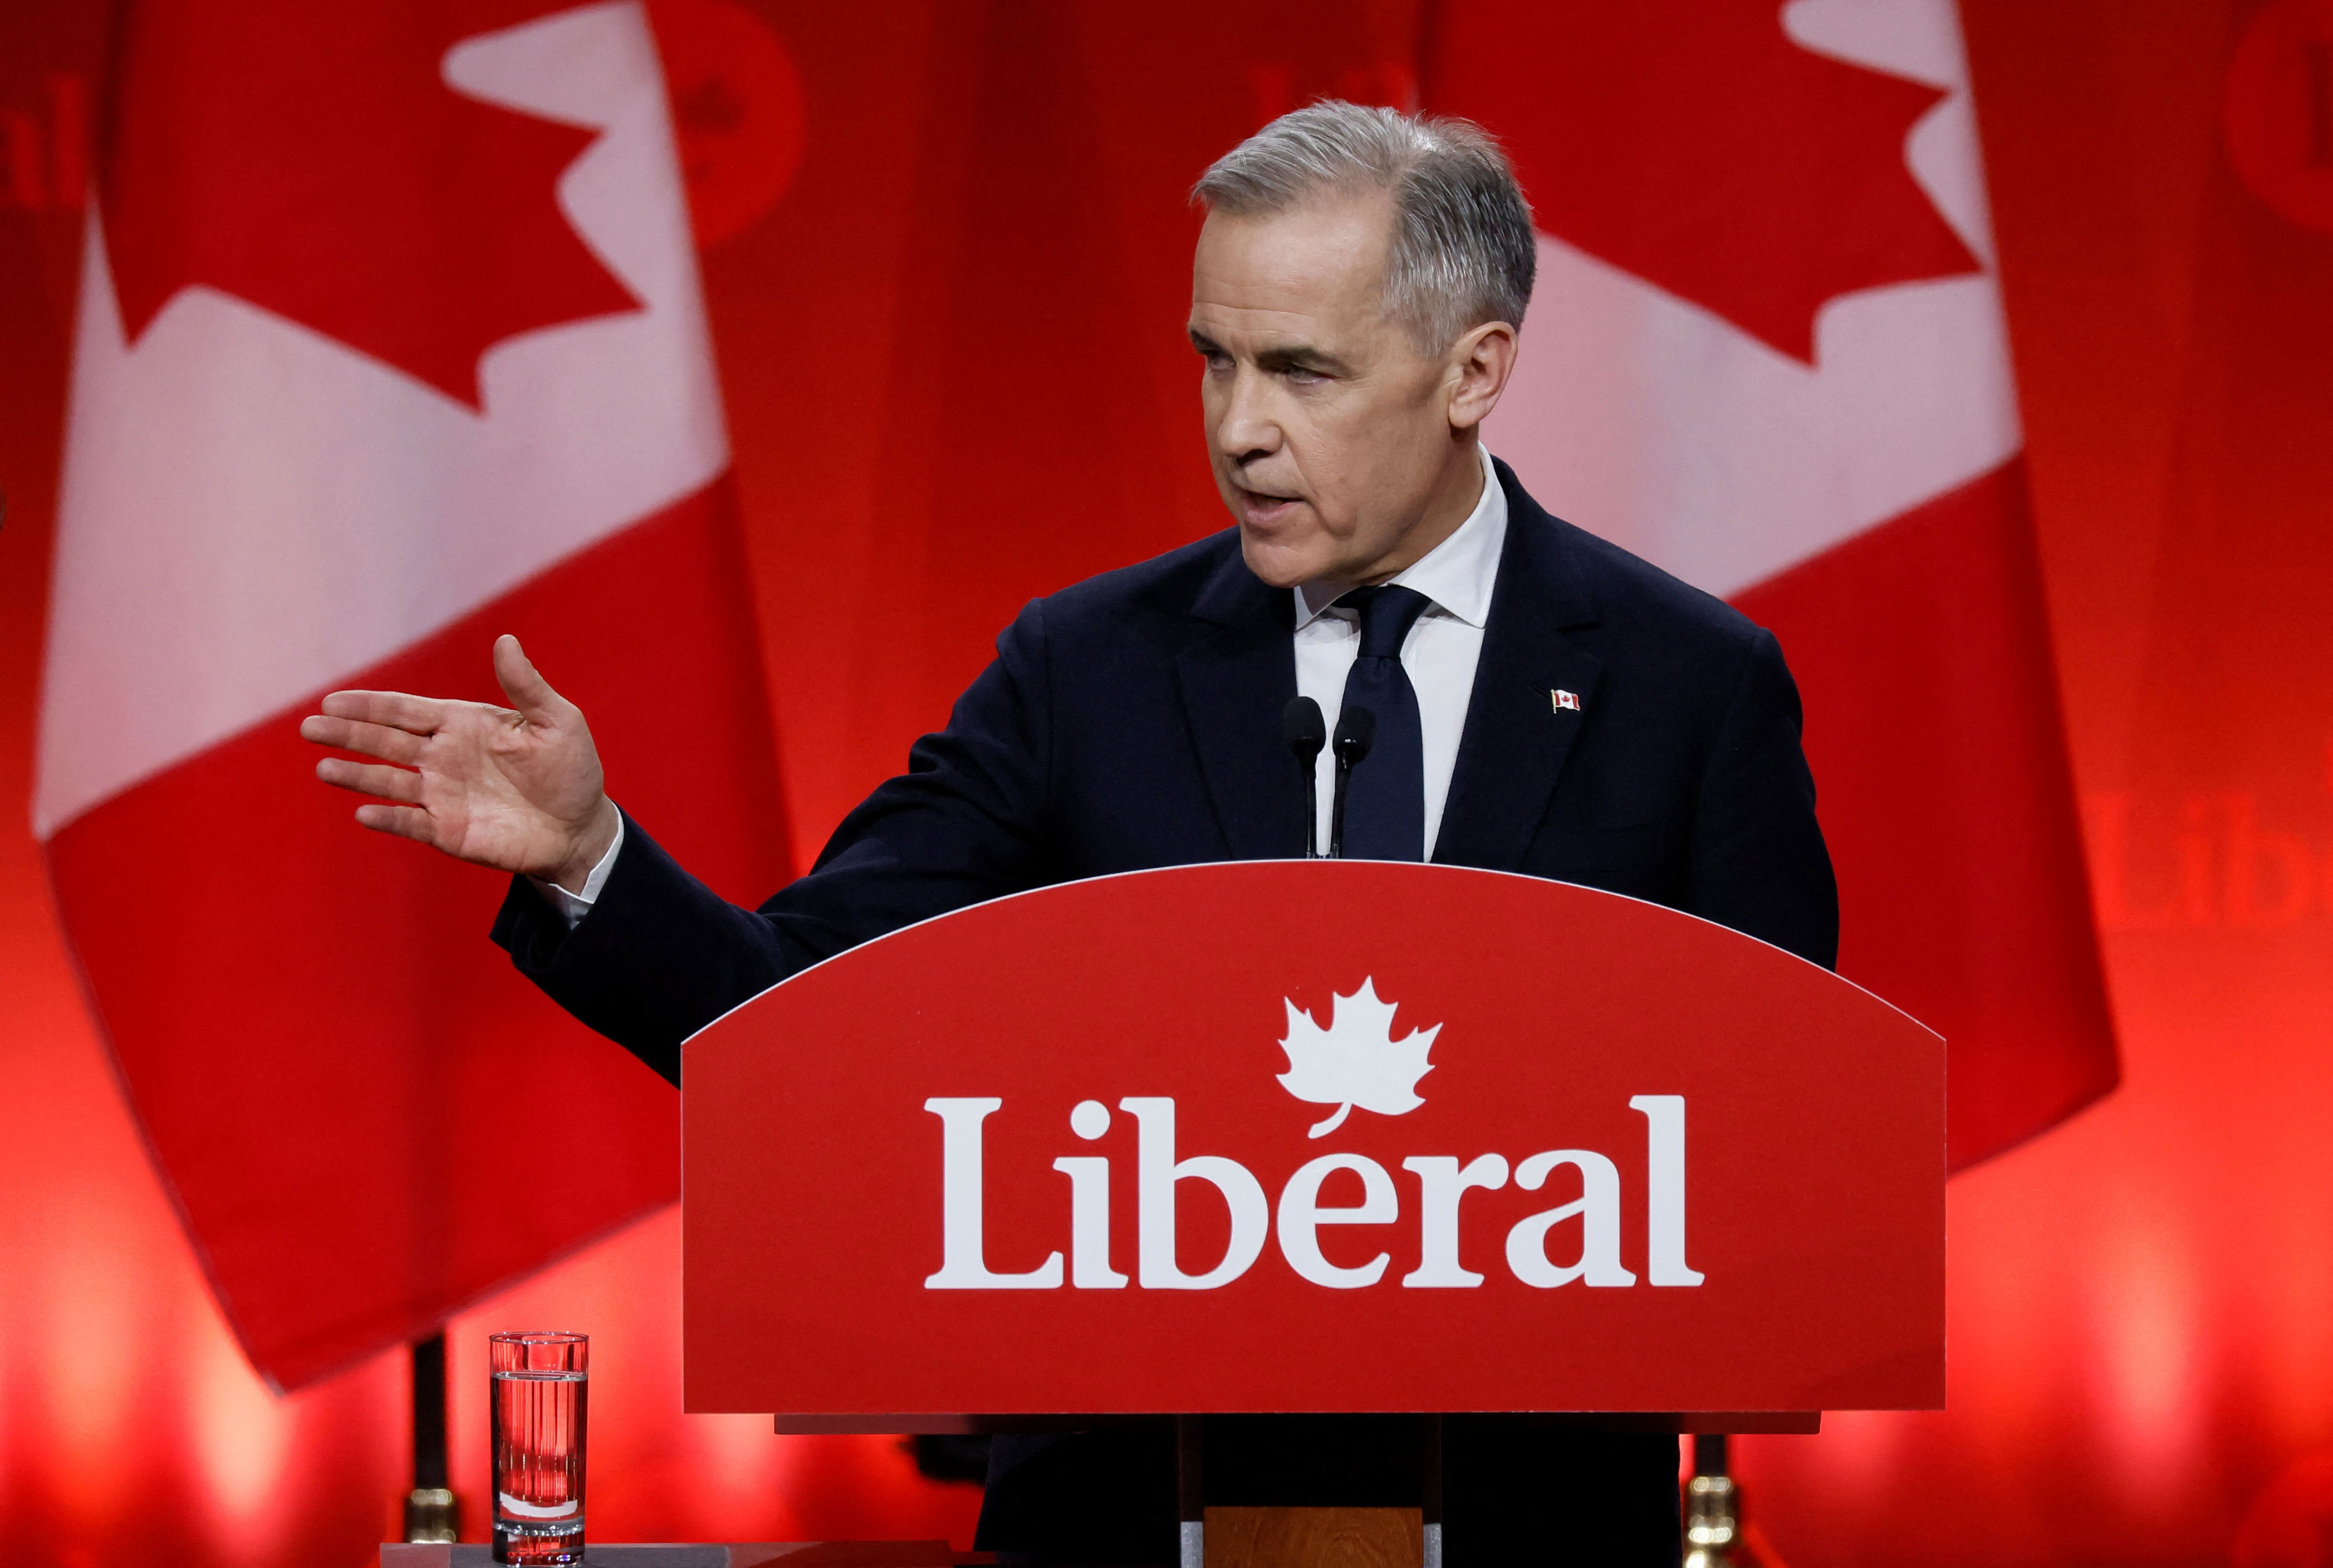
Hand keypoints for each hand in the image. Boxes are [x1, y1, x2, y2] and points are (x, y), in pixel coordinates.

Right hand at [300, 635, 618, 889]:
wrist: (581, 827)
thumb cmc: (571, 769)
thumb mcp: (557, 722)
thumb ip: (526, 686)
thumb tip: (506, 640)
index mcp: (462, 724)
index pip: (406, 711)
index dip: (369, 705)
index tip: (331, 700)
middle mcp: (443, 757)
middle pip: (384, 742)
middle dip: (347, 734)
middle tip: (309, 727)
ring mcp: (442, 795)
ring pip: (388, 781)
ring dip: (357, 775)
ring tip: (325, 768)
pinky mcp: (447, 831)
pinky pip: (410, 822)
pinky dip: (388, 817)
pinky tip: (364, 813)